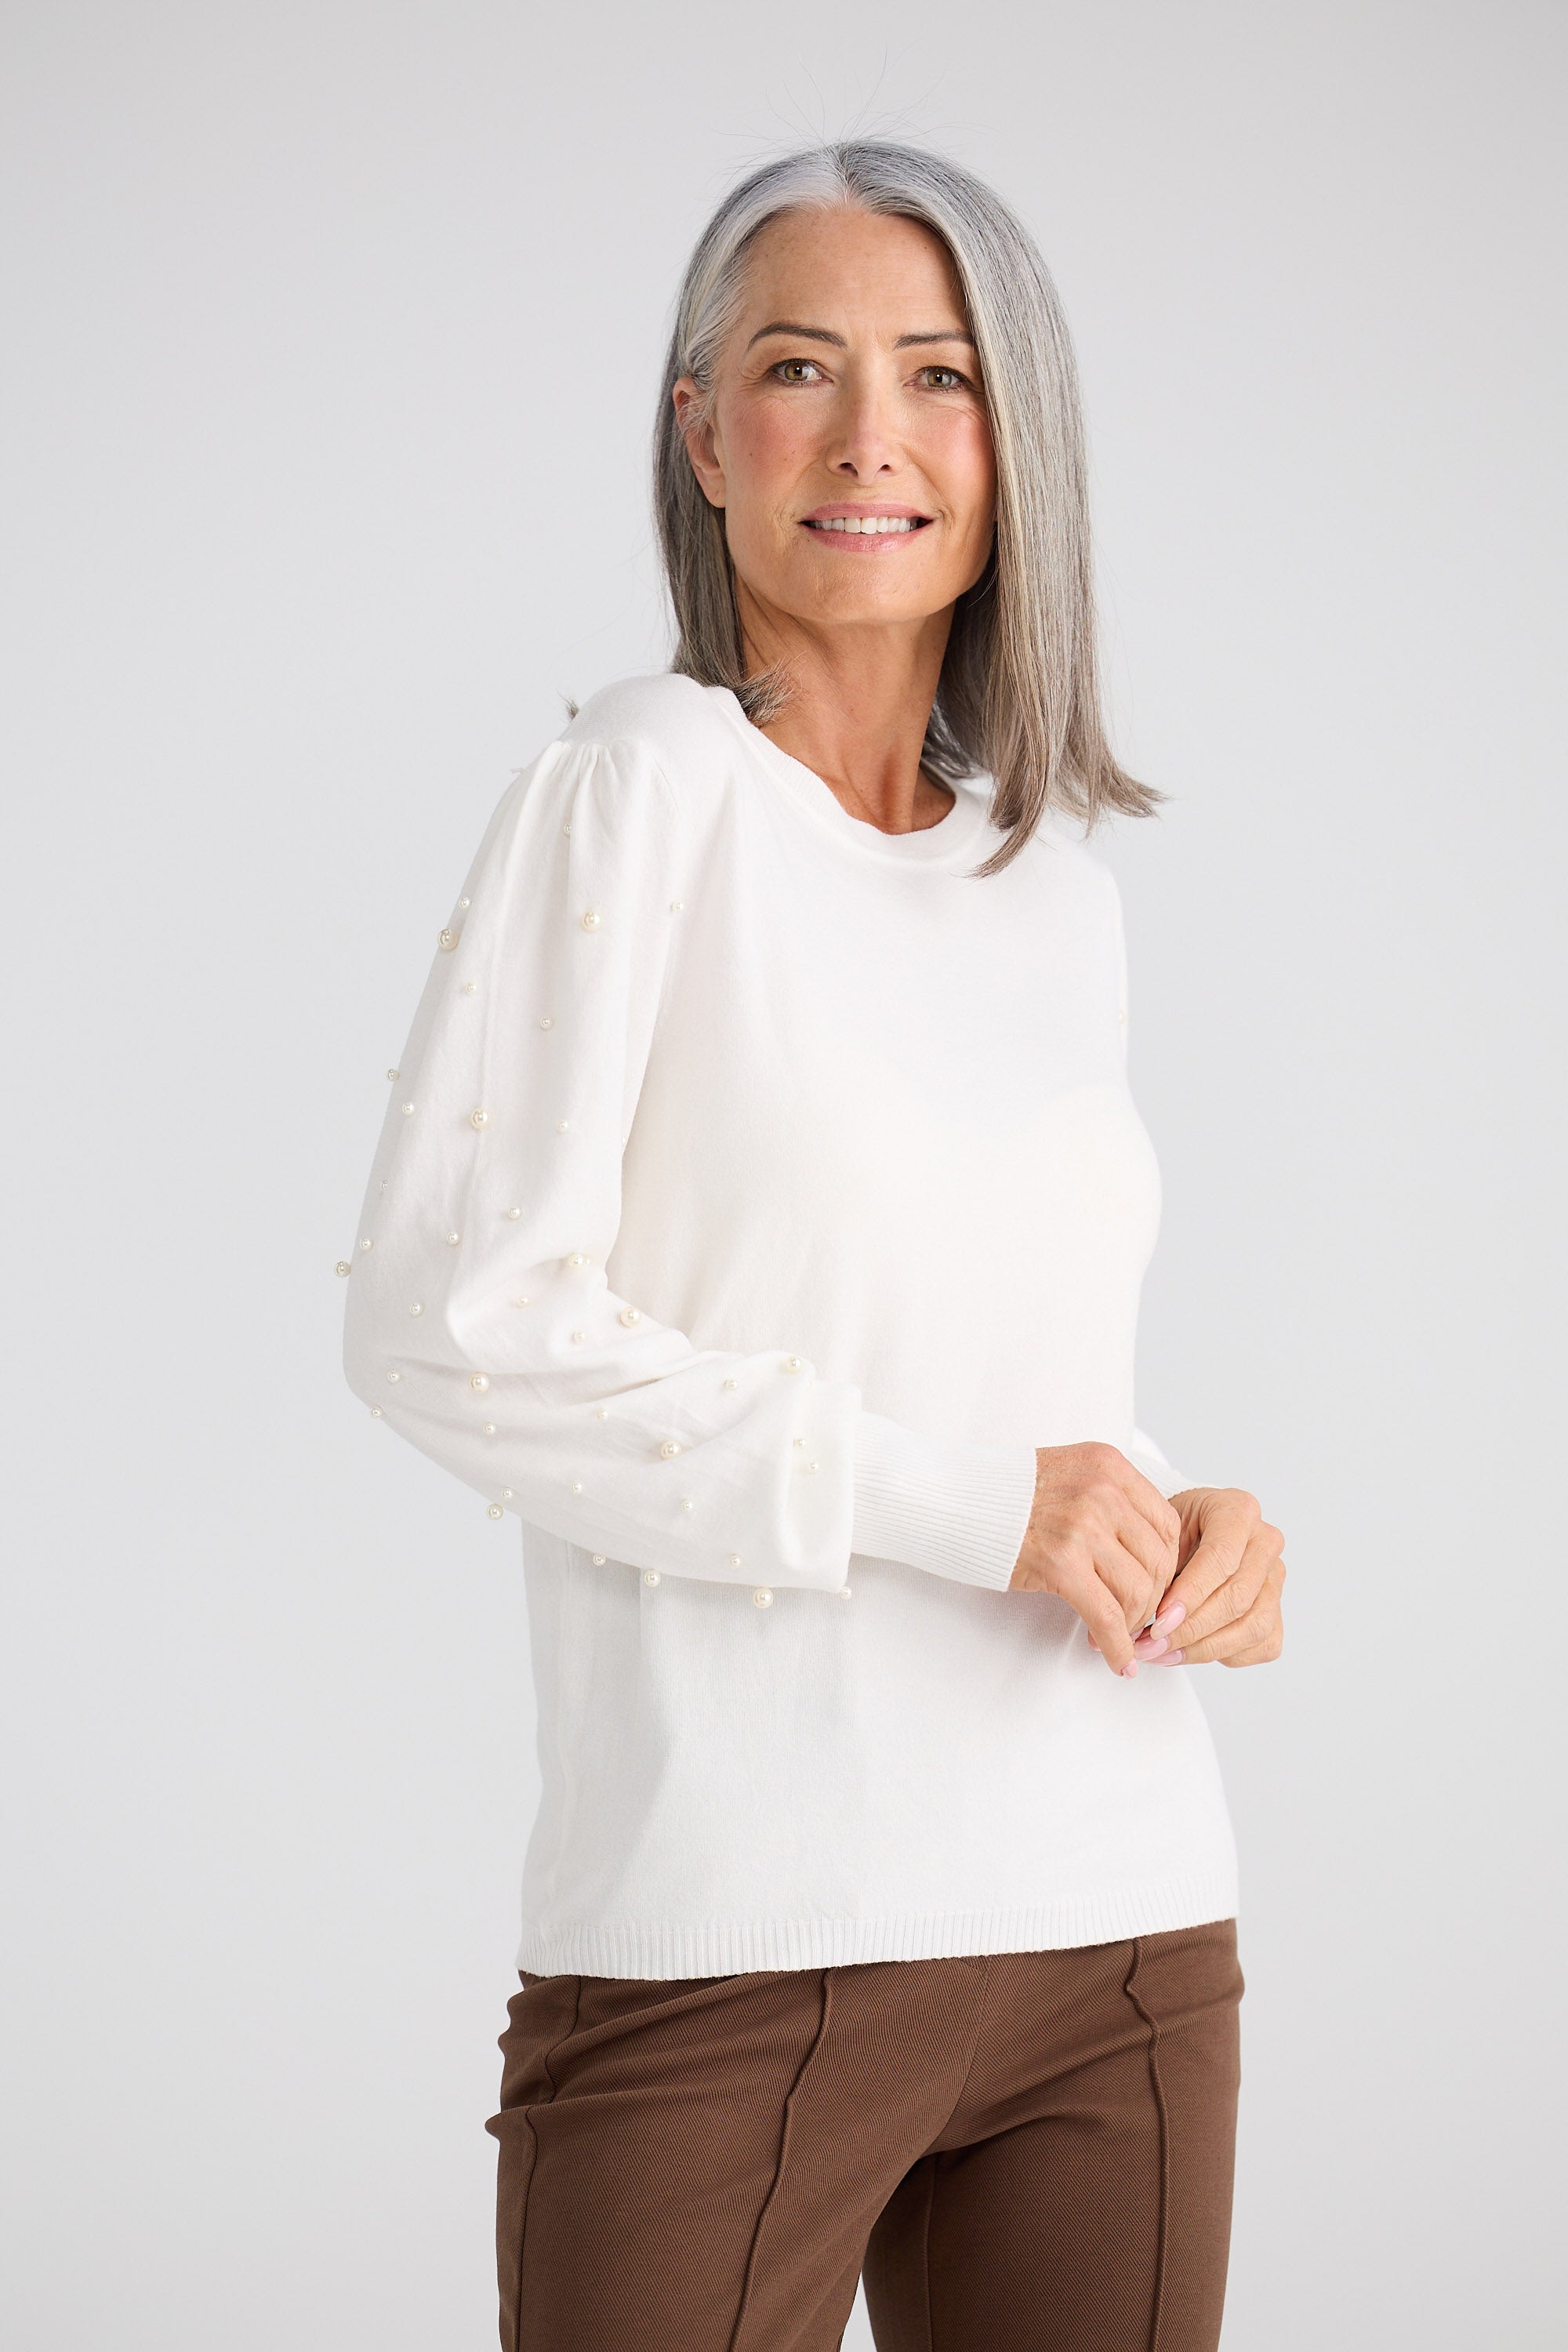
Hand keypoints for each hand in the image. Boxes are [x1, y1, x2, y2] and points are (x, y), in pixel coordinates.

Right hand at [1008, 1443, 1183, 1678]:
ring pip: (1137, 1591)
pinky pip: (1107, 1616)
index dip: (1165, 1564)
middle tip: (1133, 1618)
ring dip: (1132, 1623)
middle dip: (1151, 1599)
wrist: (946, 1498)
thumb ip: (1106, 1498)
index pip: (1165, 1523)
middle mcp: (1102, 1490)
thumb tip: (1141, 1550)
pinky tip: (1118, 1661)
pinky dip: (1118, 1646)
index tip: (1151, 1586)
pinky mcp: (1060, 1562)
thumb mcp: (1067, 1475)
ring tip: (1114, 1634)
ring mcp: (1082, 1525)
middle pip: (1158, 1560)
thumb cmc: (999, 1493)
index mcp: (1107, 1465)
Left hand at [1095, 1487, 1286, 1668]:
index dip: (1189, 1596)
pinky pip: (1262, 1644)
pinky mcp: (1278, 1607)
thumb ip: (1161, 1570)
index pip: (1221, 1559)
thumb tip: (1151, 1624)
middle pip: (1238, 1598)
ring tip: (1163, 1654)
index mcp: (1238, 1510)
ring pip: (1254, 1627)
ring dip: (1204, 1649)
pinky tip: (1188, 1651)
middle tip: (1151, 1644)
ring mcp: (1276, 1576)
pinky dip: (1224, 1655)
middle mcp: (1265, 1541)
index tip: (1159, 1621)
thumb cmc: (1173, 1530)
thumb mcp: (1160, 1535)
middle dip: (1191, 1629)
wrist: (1190, 1530)